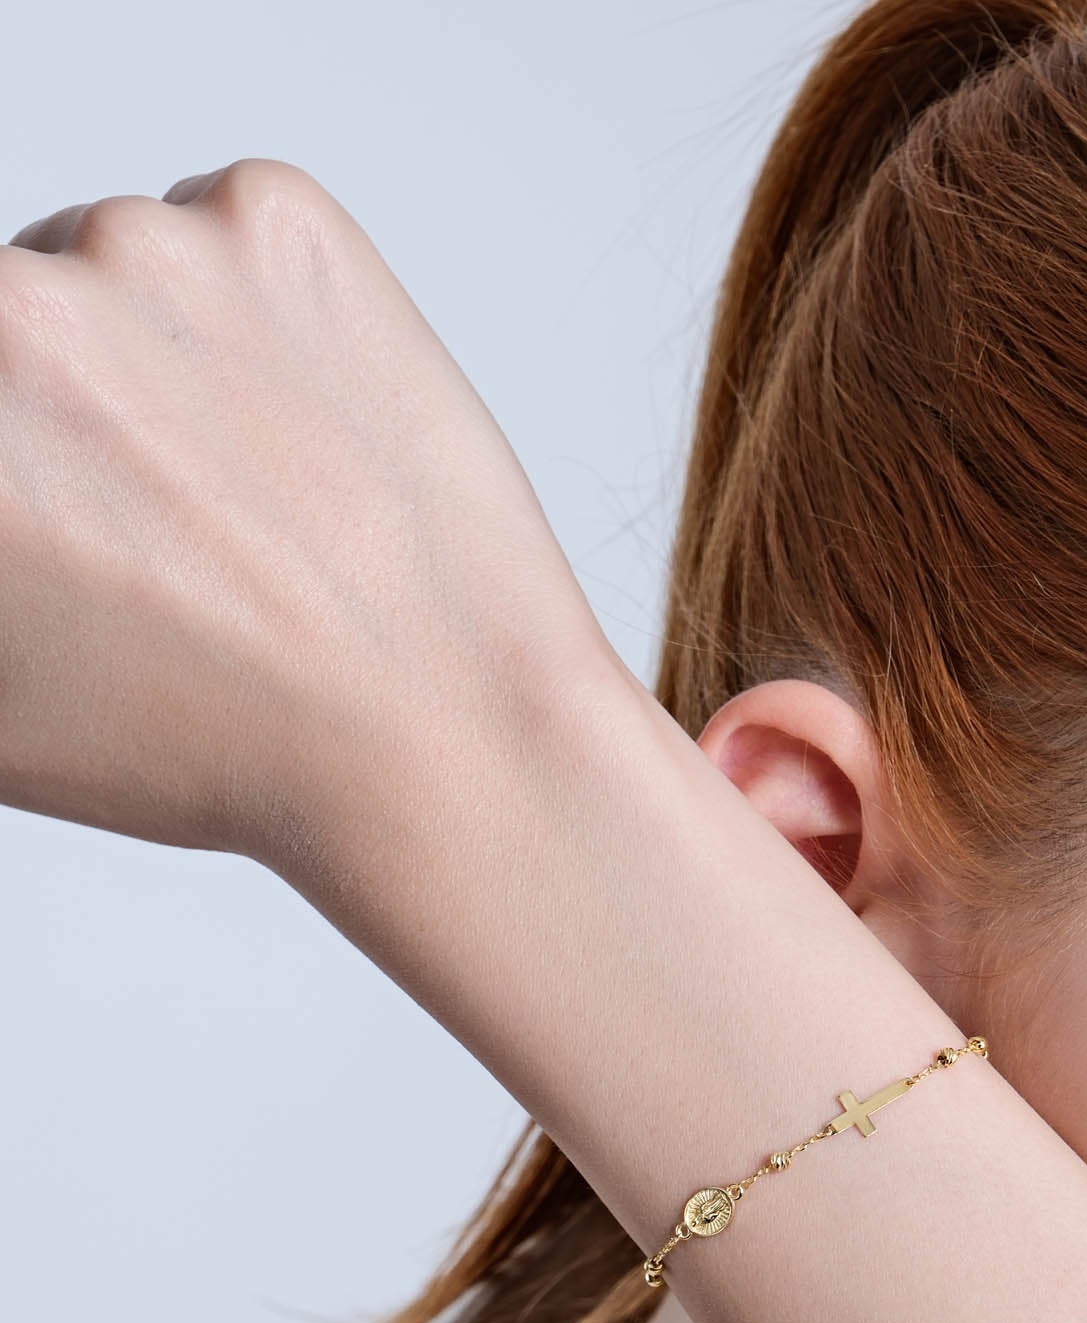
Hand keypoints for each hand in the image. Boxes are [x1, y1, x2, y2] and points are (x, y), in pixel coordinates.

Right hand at [0, 158, 614, 867]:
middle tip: (160, 523)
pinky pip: (225, 234)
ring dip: (158, 363)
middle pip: (9, 321)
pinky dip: (258, 317)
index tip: (65, 500)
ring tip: (247, 497)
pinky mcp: (274, 219)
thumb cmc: (222, 740)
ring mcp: (151, 249)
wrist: (443, 736)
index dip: (24, 466)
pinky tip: (307, 441)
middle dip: (63, 412)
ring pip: (111, 273)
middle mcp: (13, 310)